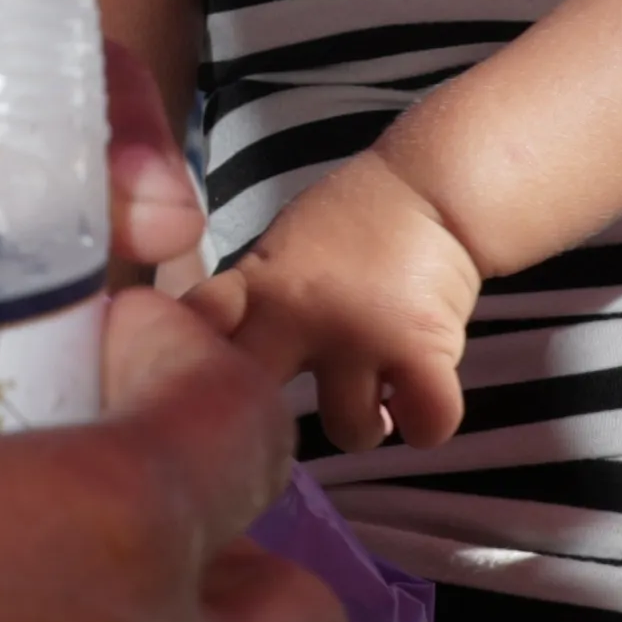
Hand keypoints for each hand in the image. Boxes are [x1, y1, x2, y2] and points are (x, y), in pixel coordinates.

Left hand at [191, 151, 483, 451]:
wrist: (431, 190)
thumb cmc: (349, 224)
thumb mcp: (277, 255)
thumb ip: (246, 307)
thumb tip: (212, 362)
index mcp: (258, 290)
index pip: (199, 342)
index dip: (190, 378)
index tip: (206, 399)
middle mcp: (301, 316)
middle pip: (260, 409)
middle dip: (273, 431)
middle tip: (294, 426)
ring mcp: (363, 337)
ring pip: (350, 431)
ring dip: (364, 424)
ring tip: (374, 397)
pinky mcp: (423, 351)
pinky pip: (425, 424)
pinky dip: (426, 422)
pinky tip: (418, 398)